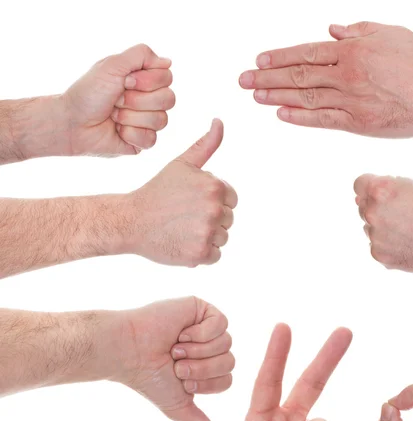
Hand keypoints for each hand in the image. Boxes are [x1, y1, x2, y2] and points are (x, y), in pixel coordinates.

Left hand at [63, 44, 174, 154]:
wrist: (73, 123)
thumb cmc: (88, 93)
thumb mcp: (112, 65)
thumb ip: (141, 55)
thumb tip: (168, 62)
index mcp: (144, 80)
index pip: (167, 77)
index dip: (148, 81)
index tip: (125, 81)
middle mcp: (149, 100)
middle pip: (168, 99)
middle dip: (138, 100)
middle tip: (116, 100)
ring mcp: (148, 121)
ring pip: (161, 120)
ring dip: (131, 117)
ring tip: (114, 116)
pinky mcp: (143, 141)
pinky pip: (151, 139)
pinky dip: (130, 133)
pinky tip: (117, 131)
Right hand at [114, 297, 233, 420]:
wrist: (128, 351)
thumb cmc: (149, 379)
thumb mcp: (179, 407)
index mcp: (209, 367)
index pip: (227, 379)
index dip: (204, 384)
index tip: (179, 379)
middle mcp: (211, 346)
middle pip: (229, 362)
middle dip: (200, 369)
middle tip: (176, 363)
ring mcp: (208, 325)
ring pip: (227, 344)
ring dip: (197, 352)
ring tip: (175, 348)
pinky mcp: (203, 308)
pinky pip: (220, 323)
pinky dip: (198, 333)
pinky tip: (179, 332)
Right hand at [121, 119, 236, 266]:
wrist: (131, 221)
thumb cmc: (158, 191)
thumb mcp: (181, 164)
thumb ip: (205, 145)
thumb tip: (220, 122)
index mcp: (215, 186)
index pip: (231, 199)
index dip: (212, 201)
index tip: (190, 202)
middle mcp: (215, 209)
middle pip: (228, 220)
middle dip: (210, 219)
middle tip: (183, 216)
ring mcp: (208, 233)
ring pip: (222, 238)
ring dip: (206, 237)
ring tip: (182, 229)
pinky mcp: (201, 254)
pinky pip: (215, 256)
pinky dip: (201, 253)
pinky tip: (183, 243)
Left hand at [240, 22, 412, 137]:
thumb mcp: (389, 32)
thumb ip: (357, 30)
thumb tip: (331, 30)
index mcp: (351, 49)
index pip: (305, 52)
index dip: (279, 57)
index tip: (259, 61)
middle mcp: (345, 73)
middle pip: (298, 74)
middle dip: (267, 77)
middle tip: (243, 80)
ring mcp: (350, 99)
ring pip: (305, 96)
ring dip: (277, 96)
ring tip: (255, 96)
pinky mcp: (357, 122)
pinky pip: (322, 119)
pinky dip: (300, 116)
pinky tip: (281, 114)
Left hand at [354, 175, 412, 271]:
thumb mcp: (410, 186)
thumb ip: (382, 187)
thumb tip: (358, 198)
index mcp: (379, 191)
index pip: (359, 185)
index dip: (371, 187)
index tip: (383, 194)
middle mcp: (372, 213)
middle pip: (363, 208)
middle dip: (378, 208)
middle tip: (404, 215)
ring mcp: (374, 236)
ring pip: (370, 229)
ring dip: (383, 228)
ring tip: (408, 230)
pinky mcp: (379, 255)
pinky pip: (377, 247)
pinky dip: (388, 246)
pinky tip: (407, 243)